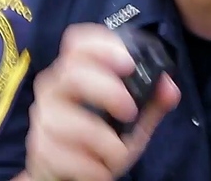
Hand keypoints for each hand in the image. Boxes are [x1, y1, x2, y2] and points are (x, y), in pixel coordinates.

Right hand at [25, 24, 180, 180]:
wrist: (64, 174)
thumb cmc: (97, 141)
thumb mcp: (131, 122)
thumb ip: (151, 104)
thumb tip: (170, 86)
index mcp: (74, 73)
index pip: (78, 43)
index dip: (102, 46)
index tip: (127, 62)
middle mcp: (54, 89)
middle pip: (72, 73)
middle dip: (107, 90)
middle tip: (129, 110)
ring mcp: (44, 118)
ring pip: (70, 122)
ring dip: (103, 142)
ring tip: (117, 153)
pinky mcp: (40, 149)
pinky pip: (67, 156)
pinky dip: (92, 167)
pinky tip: (100, 170)